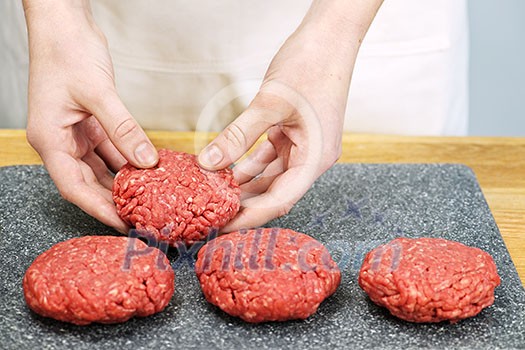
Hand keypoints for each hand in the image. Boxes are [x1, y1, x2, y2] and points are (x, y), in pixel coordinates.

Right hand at [23, 0, 157, 231]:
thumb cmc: (66, 50)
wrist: (65, 23)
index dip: (99, 209)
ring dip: (123, 183)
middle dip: (113, 202)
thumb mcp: (98, 92)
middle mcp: (60, 140)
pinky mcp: (91, 123)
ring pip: (101, 168)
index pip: (74, 186)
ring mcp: (75, 133)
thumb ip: (123, 129)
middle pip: (88, 182)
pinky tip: (146, 170)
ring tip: (147, 200)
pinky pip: (110, 149)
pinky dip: (127, 160)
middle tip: (141, 218)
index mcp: (49, 139)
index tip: (124, 225)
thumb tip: (147, 162)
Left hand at [198, 0, 382, 230]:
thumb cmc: (312, 65)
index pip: (280, 200)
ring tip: (215, 196)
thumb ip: (238, 135)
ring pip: (270, 177)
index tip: (225, 229)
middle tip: (214, 216)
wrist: (329, 37)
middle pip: (275, 193)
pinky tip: (226, 170)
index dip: (251, 217)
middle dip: (245, 205)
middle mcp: (312, 158)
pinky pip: (268, 158)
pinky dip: (248, 165)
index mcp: (316, 158)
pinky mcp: (294, 134)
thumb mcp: (270, 103)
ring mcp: (304, 146)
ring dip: (244, 186)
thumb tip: (209, 163)